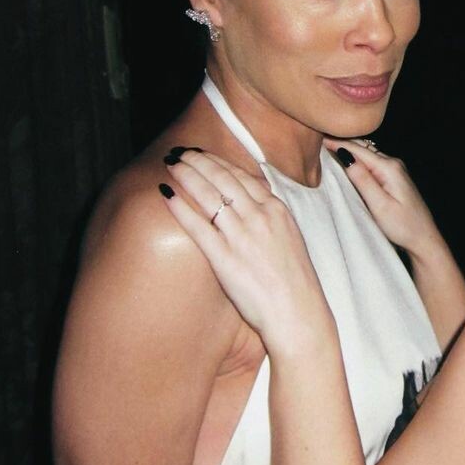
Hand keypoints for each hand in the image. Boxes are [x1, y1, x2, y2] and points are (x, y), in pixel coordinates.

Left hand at [159, 151, 334, 355]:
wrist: (298, 313)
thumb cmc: (295, 283)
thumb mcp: (289, 239)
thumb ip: (271, 218)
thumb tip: (255, 204)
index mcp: (277, 211)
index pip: (243, 176)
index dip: (219, 162)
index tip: (202, 154)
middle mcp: (260, 217)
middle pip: (223, 179)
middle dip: (198, 161)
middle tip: (179, 151)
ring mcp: (242, 236)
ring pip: (209, 195)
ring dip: (187, 175)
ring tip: (170, 164)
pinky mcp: (225, 258)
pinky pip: (198, 226)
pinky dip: (180, 207)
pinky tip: (166, 195)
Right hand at [324, 138, 441, 259]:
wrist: (424, 239)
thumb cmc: (403, 226)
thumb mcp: (379, 205)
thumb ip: (362, 180)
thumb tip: (345, 156)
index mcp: (389, 168)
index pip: (358, 150)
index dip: (336, 143)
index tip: (318, 138)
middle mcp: (393, 164)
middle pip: (362, 148)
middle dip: (342, 142)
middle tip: (319, 139)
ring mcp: (396, 170)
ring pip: (367, 154)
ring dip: (350, 150)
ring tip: (329, 146)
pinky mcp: (395, 178)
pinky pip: (372, 162)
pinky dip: (358, 159)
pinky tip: (348, 160)